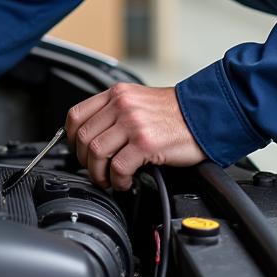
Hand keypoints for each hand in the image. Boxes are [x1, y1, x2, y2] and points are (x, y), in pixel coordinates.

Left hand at [66, 83, 204, 189]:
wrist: (205, 115)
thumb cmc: (175, 113)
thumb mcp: (139, 101)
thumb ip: (115, 113)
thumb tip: (93, 137)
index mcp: (117, 94)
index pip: (76, 114)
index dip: (71, 138)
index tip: (78, 151)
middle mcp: (122, 105)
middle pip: (83, 137)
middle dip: (84, 161)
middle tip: (96, 172)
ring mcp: (133, 123)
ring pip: (96, 153)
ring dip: (99, 174)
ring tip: (109, 181)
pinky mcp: (146, 143)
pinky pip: (118, 167)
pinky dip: (117, 180)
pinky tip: (126, 182)